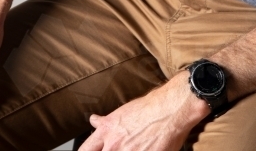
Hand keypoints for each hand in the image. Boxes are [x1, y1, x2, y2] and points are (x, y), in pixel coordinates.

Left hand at [79, 71, 208, 150]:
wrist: (170, 109)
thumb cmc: (148, 107)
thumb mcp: (121, 112)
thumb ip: (106, 122)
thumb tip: (94, 121)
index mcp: (106, 132)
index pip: (85, 150)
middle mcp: (114, 145)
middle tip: (120, 147)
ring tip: (135, 147)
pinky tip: (145, 150)